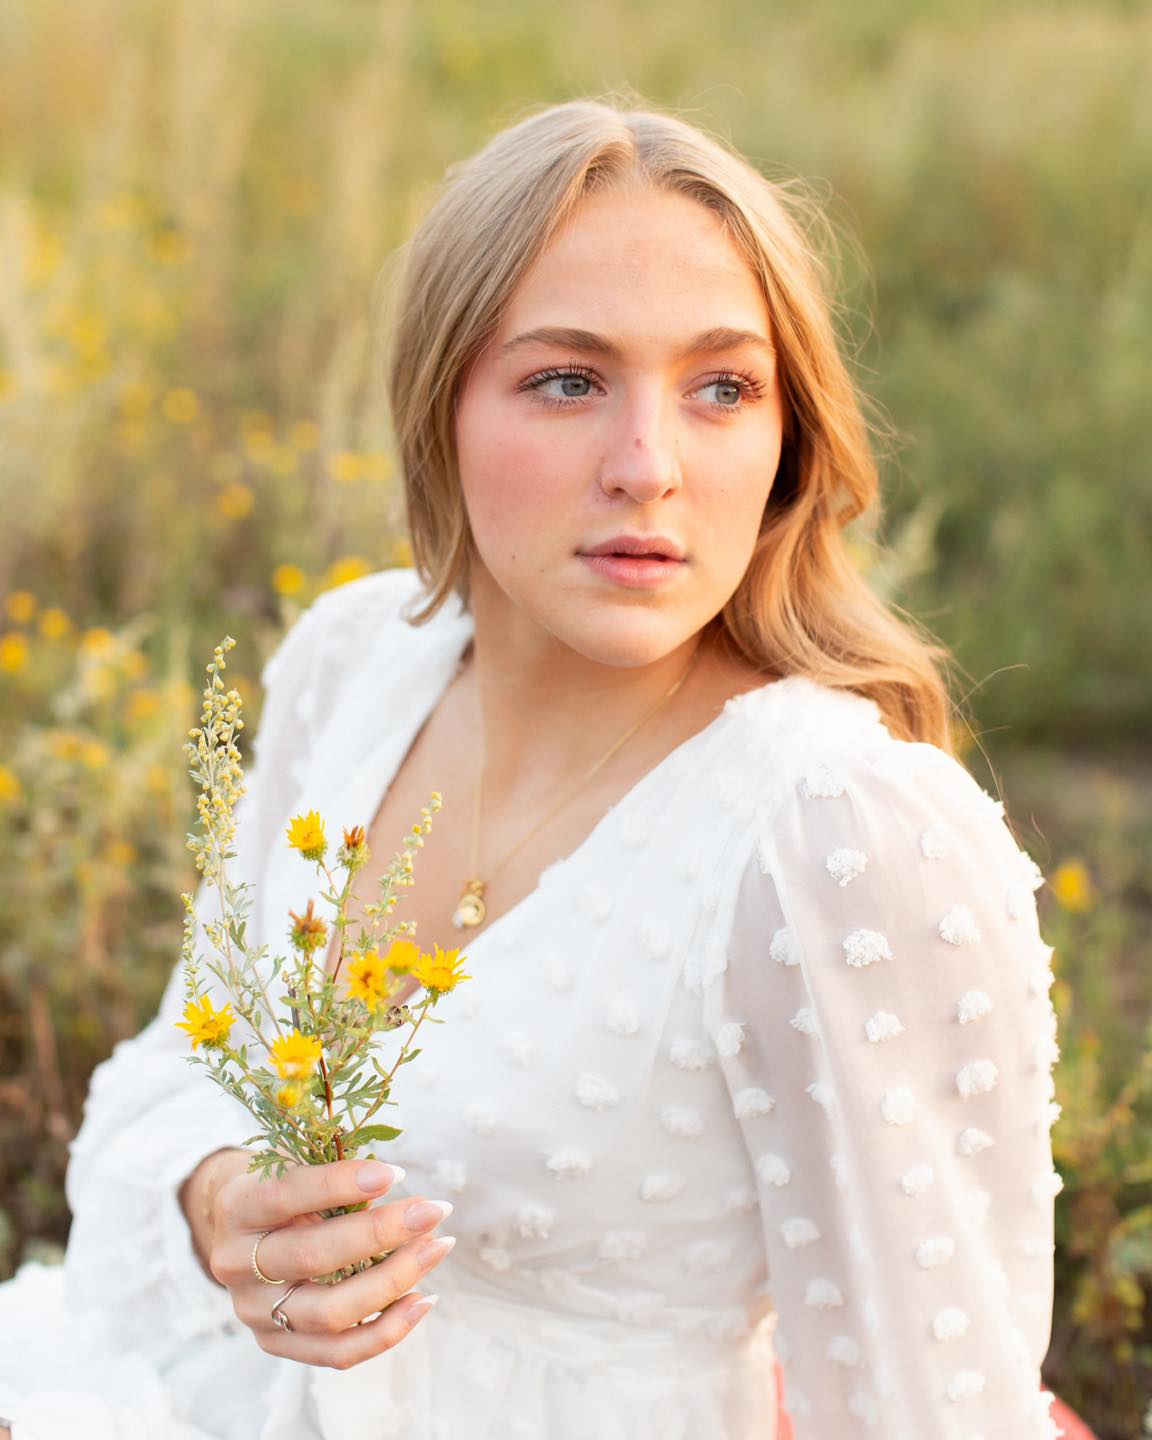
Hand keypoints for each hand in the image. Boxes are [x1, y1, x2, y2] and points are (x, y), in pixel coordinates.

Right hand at [205, 1156, 453, 1368]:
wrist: (242, 1232)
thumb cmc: (283, 1189)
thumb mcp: (296, 1166)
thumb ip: (335, 1178)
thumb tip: (399, 1193)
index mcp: (238, 1208)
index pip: (287, 1194)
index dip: (341, 1182)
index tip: (395, 1173)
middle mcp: (237, 1264)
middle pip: (313, 1256)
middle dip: (381, 1233)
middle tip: (432, 1211)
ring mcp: (255, 1311)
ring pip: (331, 1313)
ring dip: (395, 1281)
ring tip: (437, 1247)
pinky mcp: (276, 1344)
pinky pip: (338, 1352)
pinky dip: (388, 1329)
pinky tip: (424, 1298)